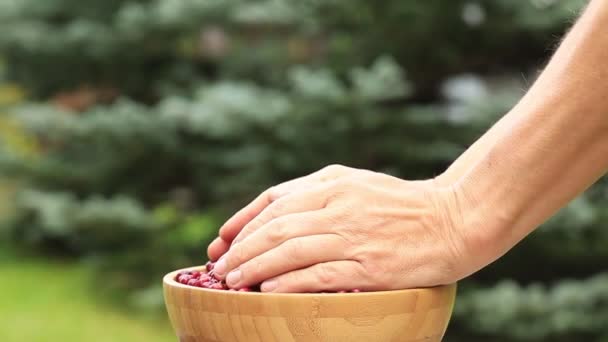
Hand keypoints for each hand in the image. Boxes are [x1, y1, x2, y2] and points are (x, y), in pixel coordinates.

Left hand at [208, 165, 479, 292]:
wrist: (454, 218)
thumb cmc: (403, 203)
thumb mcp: (358, 183)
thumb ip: (319, 192)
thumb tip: (276, 214)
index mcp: (333, 182)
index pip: (274, 201)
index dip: (243, 222)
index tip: (222, 241)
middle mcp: (338, 205)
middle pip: (275, 226)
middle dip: (241, 249)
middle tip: (219, 269)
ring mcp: (354, 235)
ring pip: (290, 250)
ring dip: (255, 267)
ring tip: (233, 282)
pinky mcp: (370, 265)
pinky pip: (318, 275)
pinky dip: (288, 283)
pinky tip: (268, 292)